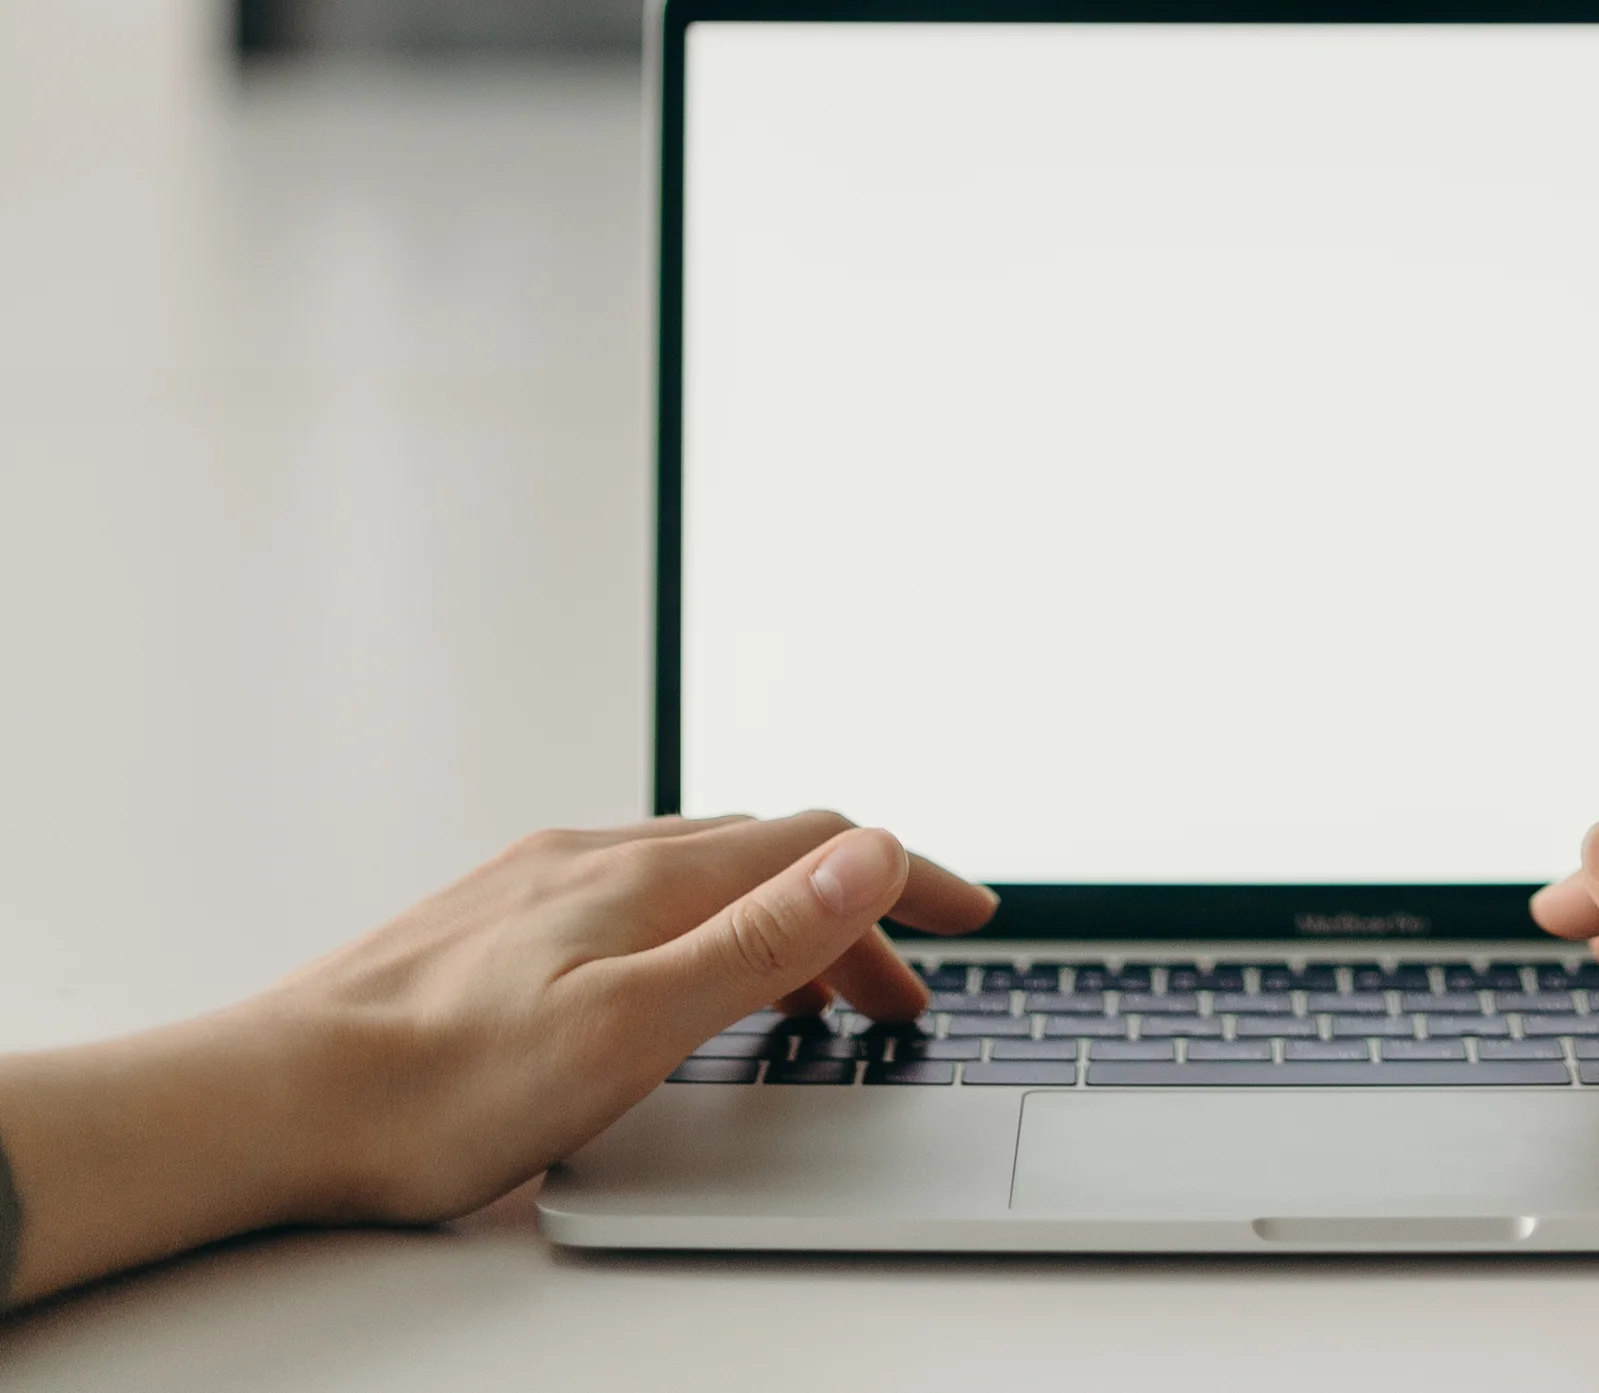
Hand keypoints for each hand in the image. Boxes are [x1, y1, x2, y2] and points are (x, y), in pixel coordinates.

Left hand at [0, 811, 995, 1308]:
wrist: (277, 1098)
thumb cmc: (440, 1092)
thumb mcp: (631, 1028)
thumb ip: (758, 940)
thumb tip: (870, 849)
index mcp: (648, 878)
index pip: (819, 846)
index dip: (908, 877)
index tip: (975, 915)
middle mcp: (600, 856)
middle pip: (767, 859)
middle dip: (856, 913)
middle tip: (906, 994)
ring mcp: (543, 881)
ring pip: (699, 877)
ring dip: (779, 924)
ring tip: (809, 999)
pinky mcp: (497, 917)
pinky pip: (637, 897)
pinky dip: (703, 928)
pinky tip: (677, 979)